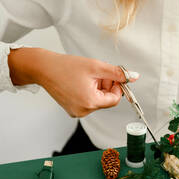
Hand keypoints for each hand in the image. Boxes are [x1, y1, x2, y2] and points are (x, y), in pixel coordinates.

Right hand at [8, 48, 137, 117]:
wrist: (43, 68)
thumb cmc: (66, 66)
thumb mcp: (97, 67)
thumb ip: (117, 73)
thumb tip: (134, 77)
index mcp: (90, 102)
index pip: (115, 99)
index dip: (118, 86)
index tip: (113, 76)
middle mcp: (83, 111)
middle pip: (107, 100)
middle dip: (107, 86)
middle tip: (99, 73)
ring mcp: (76, 112)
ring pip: (98, 100)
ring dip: (99, 88)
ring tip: (88, 76)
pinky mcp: (72, 109)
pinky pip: (88, 102)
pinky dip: (90, 91)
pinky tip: (81, 81)